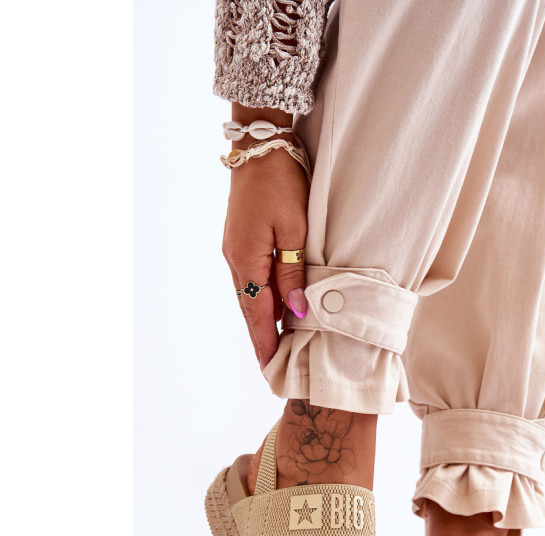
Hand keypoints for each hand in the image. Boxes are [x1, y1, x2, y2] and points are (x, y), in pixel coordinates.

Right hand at [222, 105, 308, 369]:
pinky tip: (272, 309)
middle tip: (270, 367)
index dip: (265, 341)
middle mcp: (235, 259)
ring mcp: (235, 249)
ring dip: (260, 321)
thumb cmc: (281, 183)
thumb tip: (296, 312)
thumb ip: (294, 272)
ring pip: (249, 295)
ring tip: (273, 346)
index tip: (269, 367)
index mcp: (247, 259)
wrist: (260, 147)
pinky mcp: (240, 241)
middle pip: (249, 309)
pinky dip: (260, 299)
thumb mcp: (295, 229)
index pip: (257, 312)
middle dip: (260, 338)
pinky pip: (250, 280)